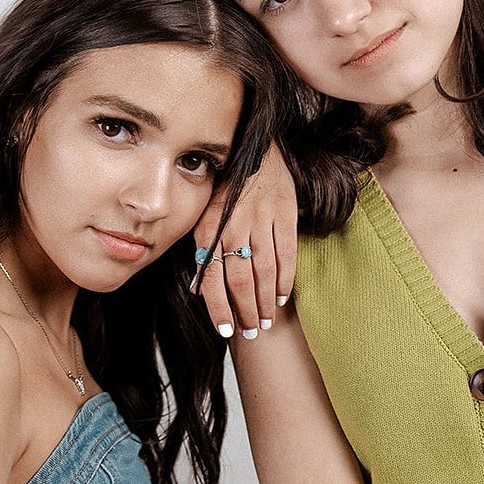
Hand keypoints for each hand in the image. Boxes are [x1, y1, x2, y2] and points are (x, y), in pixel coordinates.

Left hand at [192, 143, 297, 338]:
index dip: (219, 308)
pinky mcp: (284, 214)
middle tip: (250, 332)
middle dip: (245, 311)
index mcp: (209, 228)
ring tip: (265, 322)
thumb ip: (202, 253)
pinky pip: (285, 255)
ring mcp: (260, 220)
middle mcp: (233, 226)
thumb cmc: (226, 189)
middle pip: (240, 280)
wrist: (255, 150)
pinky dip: (285, 280)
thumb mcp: (203, 216)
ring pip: (263, 272)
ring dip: (265, 302)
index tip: (226, 331)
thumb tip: (197, 291)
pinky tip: (282, 297)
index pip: (212, 277)